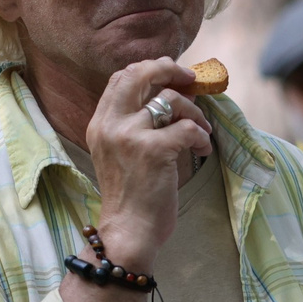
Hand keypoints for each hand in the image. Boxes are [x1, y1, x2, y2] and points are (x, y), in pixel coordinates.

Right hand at [87, 58, 214, 269]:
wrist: (128, 232)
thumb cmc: (131, 197)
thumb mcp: (120, 153)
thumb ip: (134, 123)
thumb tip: (173, 93)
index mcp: (100, 124)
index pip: (121, 78)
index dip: (149, 69)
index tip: (171, 76)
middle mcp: (110, 125)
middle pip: (139, 74)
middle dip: (170, 69)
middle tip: (191, 80)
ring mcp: (130, 136)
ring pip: (171, 99)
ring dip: (195, 113)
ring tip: (201, 132)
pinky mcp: (154, 150)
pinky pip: (188, 127)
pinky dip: (201, 136)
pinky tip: (202, 150)